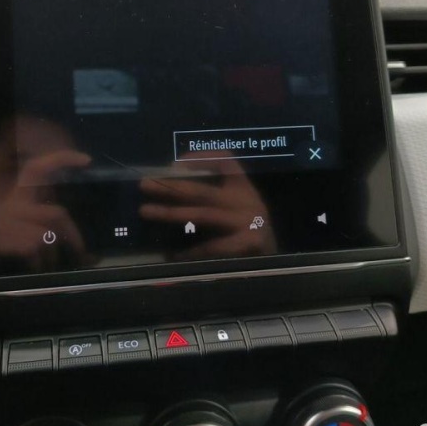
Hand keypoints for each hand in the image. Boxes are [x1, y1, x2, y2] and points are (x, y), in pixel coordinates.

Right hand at [0, 150, 90, 274]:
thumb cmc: (3, 241)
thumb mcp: (20, 224)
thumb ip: (45, 223)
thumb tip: (81, 243)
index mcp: (18, 197)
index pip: (37, 169)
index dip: (61, 160)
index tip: (85, 159)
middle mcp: (11, 205)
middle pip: (56, 214)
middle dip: (73, 235)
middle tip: (81, 252)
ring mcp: (3, 221)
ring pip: (46, 235)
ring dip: (52, 255)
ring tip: (47, 264)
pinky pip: (32, 249)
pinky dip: (38, 263)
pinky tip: (32, 267)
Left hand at [139, 151, 276, 259]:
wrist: (282, 266)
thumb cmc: (251, 237)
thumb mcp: (239, 211)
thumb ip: (215, 201)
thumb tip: (170, 193)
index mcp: (244, 189)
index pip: (226, 162)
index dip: (201, 158)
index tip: (174, 163)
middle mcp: (247, 201)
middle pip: (203, 190)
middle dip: (170, 187)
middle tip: (144, 185)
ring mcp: (249, 222)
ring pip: (203, 214)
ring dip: (171, 213)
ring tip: (146, 211)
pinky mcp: (248, 244)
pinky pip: (212, 246)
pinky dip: (190, 252)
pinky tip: (172, 255)